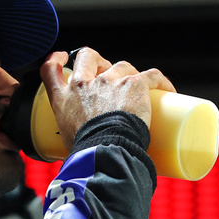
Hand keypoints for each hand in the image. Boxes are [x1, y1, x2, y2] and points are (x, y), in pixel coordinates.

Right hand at [40, 48, 175, 152]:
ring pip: (121, 65)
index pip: (50, 69)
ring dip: (129, 74)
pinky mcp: (133, 83)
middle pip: (87, 56)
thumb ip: (75, 143)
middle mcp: (84, 84)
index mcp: (63, 99)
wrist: (105, 149)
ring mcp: (109, 81)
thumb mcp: (68, 144)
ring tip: (140, 90)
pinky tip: (167, 90)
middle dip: (97, 60)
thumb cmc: (87, 153)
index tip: (63, 58)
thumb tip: (85, 161)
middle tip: (107, 73)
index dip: (56, 59)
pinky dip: (161, 81)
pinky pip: (152, 75)